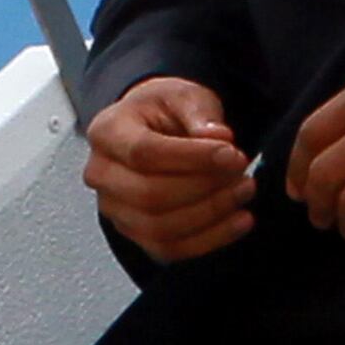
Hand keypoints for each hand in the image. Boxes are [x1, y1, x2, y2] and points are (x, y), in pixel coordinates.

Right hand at [84, 76, 253, 261]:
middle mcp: (101, 174)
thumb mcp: (184, 96)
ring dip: (211, 214)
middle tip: (242, 173)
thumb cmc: (164, 111)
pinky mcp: (134, 233)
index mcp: (107, 132)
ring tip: (243, 191)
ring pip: (160, 227)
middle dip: (205, 187)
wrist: (152, 129)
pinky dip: (209, 239)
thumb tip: (219, 137)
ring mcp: (114, 209)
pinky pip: (169, 248)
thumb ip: (200, 114)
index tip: (231, 154)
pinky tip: (239, 221)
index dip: (192, 158)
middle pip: (150, 195)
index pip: (144, 153)